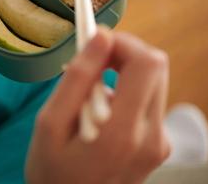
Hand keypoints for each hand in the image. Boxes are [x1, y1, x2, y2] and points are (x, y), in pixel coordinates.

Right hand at [25, 28, 169, 183]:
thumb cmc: (51, 171)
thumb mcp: (50, 124)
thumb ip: (77, 79)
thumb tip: (102, 38)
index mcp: (124, 132)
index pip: (147, 63)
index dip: (123, 42)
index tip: (94, 41)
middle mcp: (152, 137)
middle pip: (155, 68)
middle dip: (122, 55)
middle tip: (89, 63)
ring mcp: (158, 143)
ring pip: (151, 83)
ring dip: (120, 76)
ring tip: (84, 98)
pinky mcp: (157, 146)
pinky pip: (146, 103)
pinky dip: (122, 95)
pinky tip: (95, 114)